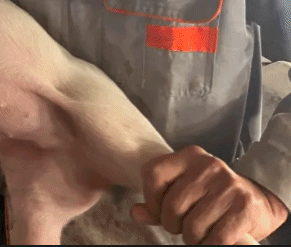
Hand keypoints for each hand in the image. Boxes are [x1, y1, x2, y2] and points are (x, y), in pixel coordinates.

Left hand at [131, 144, 288, 243]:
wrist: (259, 201)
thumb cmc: (213, 197)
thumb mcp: (185, 190)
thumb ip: (158, 201)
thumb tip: (135, 213)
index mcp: (189, 156)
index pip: (153, 173)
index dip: (151, 199)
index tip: (159, 212)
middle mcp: (208, 165)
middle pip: (172, 205)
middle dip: (173, 224)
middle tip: (183, 226)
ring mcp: (228, 185)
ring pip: (193, 225)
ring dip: (192, 238)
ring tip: (199, 233)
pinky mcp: (244, 206)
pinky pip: (216, 238)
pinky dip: (209, 245)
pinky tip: (213, 239)